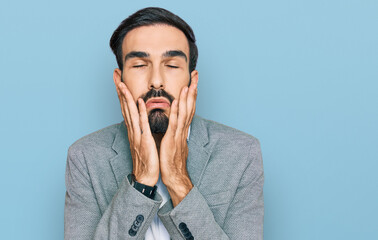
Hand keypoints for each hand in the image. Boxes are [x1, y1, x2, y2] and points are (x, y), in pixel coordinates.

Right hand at [116, 82, 158, 185]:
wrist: (145, 176)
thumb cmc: (146, 159)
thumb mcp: (142, 141)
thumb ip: (140, 129)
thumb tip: (140, 119)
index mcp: (132, 129)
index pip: (125, 107)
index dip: (122, 93)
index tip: (118, 79)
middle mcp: (132, 130)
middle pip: (124, 106)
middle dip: (120, 90)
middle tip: (115, 74)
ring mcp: (137, 135)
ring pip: (130, 112)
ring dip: (126, 97)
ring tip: (122, 83)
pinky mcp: (144, 140)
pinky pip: (142, 124)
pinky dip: (140, 112)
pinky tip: (138, 101)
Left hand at [159, 77, 197, 205]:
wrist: (174, 176)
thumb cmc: (173, 160)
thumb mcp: (175, 141)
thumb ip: (176, 130)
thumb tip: (176, 123)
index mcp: (183, 129)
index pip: (189, 107)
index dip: (191, 93)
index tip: (193, 81)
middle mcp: (183, 129)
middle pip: (190, 106)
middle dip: (193, 90)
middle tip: (196, 75)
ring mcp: (179, 134)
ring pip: (185, 112)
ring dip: (187, 97)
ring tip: (189, 83)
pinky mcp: (173, 140)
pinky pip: (175, 123)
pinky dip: (178, 111)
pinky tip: (178, 101)